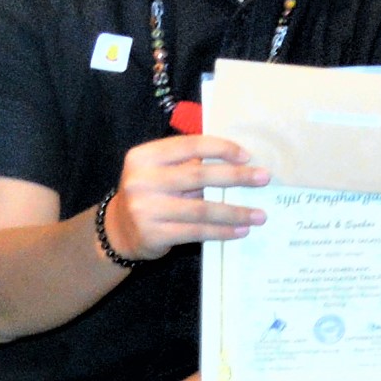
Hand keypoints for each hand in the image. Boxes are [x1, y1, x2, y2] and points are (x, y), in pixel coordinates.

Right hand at [107, 134, 269, 257]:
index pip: (190, 146)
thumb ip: (186, 162)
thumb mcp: (158, 170)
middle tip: (264, 178)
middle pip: (199, 176)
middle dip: (237, 176)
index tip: (247, 155)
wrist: (117, 230)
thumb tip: (238, 160)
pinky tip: (241, 230)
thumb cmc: (150, 193)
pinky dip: (222, 231)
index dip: (221, 149)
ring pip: (202, 209)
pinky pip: (197, 232)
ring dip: (236, 212)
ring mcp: (145, 209)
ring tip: (260, 214)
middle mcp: (141, 180)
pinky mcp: (153, 234)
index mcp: (144, 157)